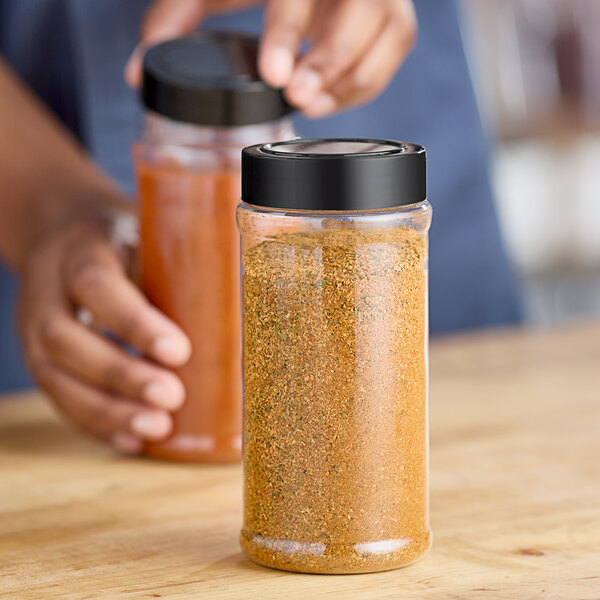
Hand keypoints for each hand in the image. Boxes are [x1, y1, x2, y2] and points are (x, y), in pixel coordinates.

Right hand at [18, 215, 190, 453]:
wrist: (65, 236)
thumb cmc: (124, 241)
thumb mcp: (148, 235)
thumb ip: (182, 263)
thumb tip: (250, 303)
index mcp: (81, 250)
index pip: (97, 286)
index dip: (135, 323)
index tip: (180, 352)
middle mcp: (47, 291)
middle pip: (66, 340)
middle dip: (121, 376)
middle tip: (172, 398)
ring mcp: (33, 329)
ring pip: (55, 378)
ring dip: (107, 411)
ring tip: (156, 428)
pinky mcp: (40, 359)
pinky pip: (58, 399)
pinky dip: (95, 425)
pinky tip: (132, 440)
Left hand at [125, 0, 416, 117]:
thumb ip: (175, 19)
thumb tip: (137, 72)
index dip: (289, 32)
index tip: (274, 77)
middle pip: (363, 10)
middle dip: (332, 60)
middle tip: (299, 99)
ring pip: (390, 31)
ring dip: (354, 78)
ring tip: (313, 107)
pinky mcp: (391, 12)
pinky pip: (394, 49)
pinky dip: (366, 82)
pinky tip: (330, 99)